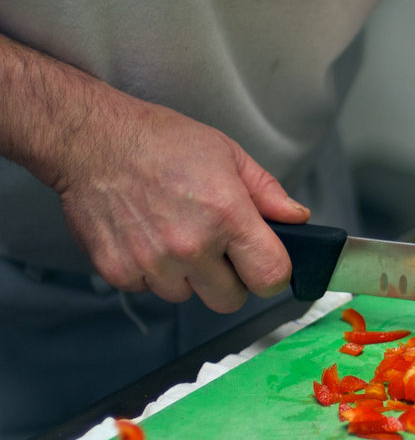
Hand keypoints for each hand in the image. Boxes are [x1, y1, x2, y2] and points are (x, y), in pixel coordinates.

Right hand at [53, 100, 308, 312]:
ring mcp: (152, 262)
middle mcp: (191, 245)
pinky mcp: (118, 270)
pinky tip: (145, 237)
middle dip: (228, 280)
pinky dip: (149, 272)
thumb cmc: (160, 142)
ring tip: (173, 233)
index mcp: (227, 215)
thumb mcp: (228, 155)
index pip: (270, 277)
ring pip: (186, 295)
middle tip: (216, 250)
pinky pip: (148, 289)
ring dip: (185, 275)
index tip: (263, 265)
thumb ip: (267, 192)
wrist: (91, 139)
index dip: (271, 275)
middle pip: (230, 300)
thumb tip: (297, 219)